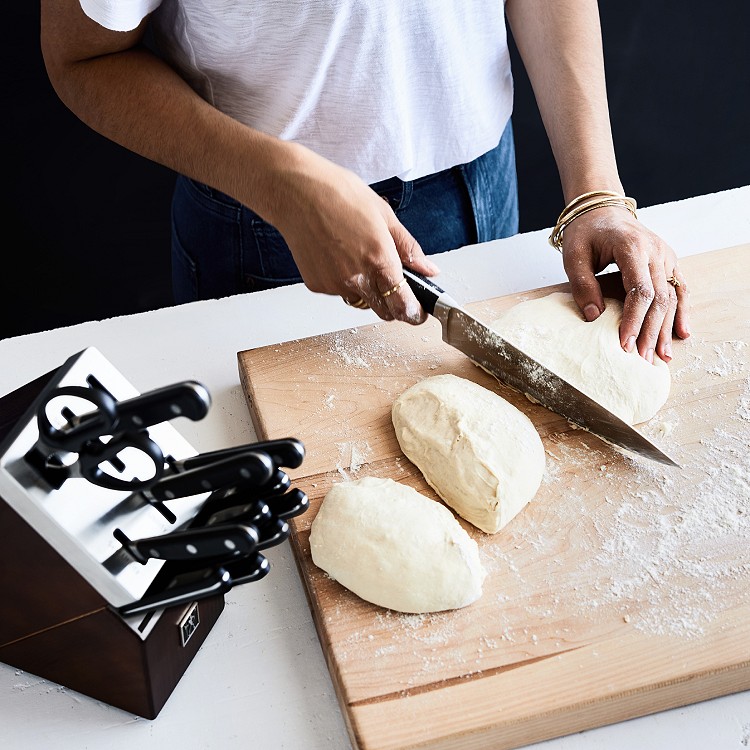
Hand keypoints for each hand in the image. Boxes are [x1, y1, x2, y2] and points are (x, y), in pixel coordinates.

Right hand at [265, 145, 438, 324]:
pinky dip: (342, 280)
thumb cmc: (338, 195)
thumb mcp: (385, 215)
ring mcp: (335, 284)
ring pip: (360, 300)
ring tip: (356, 255)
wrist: (296, 192)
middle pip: (383, 311)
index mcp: (380, 260)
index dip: (414, 313)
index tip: (418, 312)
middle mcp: (357, 279)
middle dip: (392, 304)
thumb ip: (409, 248)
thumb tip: (428, 269)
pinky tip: (337, 254)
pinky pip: (337, 291)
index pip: (403, 305)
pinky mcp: (317, 285)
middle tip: (392, 283)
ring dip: (365, 289)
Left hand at [561, 207, 689, 362]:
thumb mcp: (574, 256)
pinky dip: (681, 311)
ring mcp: (665, 255)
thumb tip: (594, 317)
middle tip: (643, 359)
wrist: (602, 209)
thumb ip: (583, 285)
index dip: (634, 320)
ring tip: (662, 356)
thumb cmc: (586, 232)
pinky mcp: (668, 261)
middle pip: (660, 298)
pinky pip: (679, 288)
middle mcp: (656, 250)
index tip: (625, 344)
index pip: (640, 290)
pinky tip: (682, 333)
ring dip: (667, 328)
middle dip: (651, 332)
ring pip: (672, 296)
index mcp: (632, 247)